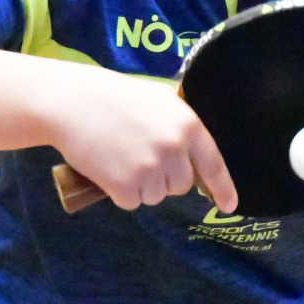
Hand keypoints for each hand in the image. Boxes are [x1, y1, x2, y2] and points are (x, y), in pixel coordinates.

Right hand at [47, 73, 237, 213]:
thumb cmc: (114, 97)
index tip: (230, 207)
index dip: (223, 188)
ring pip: (156, 196)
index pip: (213, 164)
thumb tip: (194, 150)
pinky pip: (132, 203)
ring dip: (142, 186)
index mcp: (187, 124)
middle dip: (165, 178)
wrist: (73, 102)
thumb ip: (180, 123)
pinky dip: (121, 193)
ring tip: (121, 158)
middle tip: (140, 157)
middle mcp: (174, 148)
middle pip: (181, 185)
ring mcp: (151, 168)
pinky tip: (109, 169)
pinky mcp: (125, 186)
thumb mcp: (159, 99)